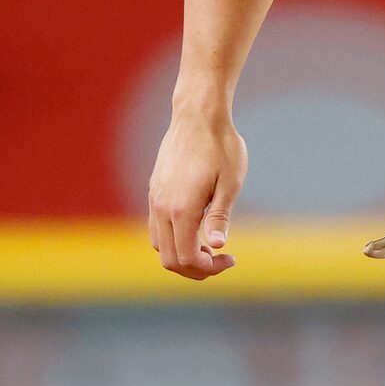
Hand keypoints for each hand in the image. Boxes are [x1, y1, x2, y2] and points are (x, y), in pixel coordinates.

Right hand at [148, 106, 247, 280]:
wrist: (197, 117)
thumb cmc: (221, 147)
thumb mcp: (230, 183)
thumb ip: (221, 216)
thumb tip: (218, 246)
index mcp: (181, 209)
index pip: (186, 258)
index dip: (208, 268)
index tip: (230, 258)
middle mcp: (161, 208)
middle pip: (168, 259)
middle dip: (195, 269)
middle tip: (221, 260)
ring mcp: (154, 199)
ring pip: (159, 246)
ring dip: (183, 255)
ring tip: (210, 246)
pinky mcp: (154, 191)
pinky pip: (156, 228)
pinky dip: (174, 240)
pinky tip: (197, 230)